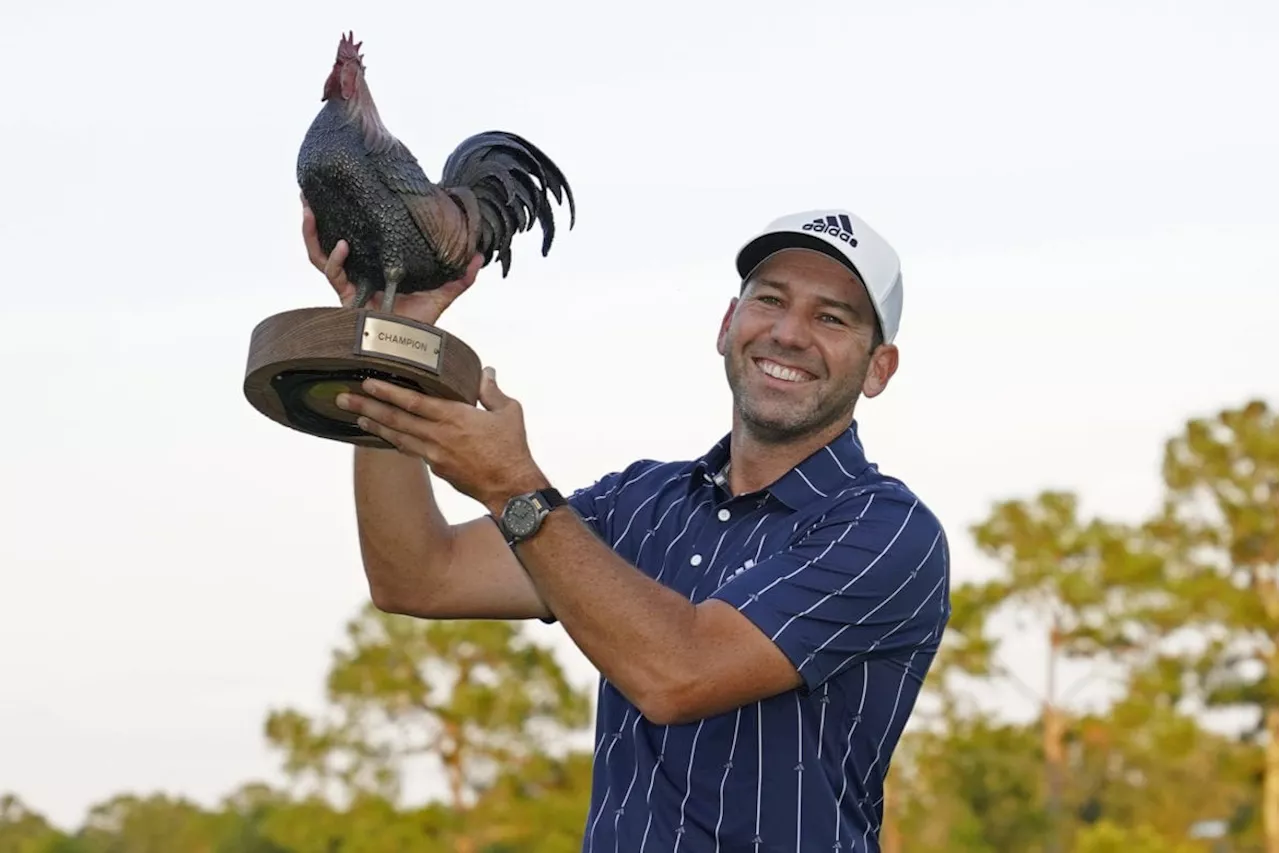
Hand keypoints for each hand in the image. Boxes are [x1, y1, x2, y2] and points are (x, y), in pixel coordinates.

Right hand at [301, 196, 483, 325]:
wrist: (409, 350)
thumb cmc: (420, 325)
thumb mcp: (442, 293)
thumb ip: (459, 276)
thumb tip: (479, 255)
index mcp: (376, 267)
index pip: (359, 237)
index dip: (350, 218)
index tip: (352, 193)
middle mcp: (358, 272)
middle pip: (330, 240)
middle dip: (316, 219)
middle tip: (310, 194)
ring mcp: (349, 283)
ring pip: (321, 254)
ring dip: (311, 232)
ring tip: (308, 208)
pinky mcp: (344, 297)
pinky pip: (333, 274)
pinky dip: (335, 258)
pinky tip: (342, 244)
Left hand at [335, 367, 548, 510]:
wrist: (511, 487)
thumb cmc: (512, 448)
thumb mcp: (508, 412)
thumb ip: (491, 391)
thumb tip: (486, 372)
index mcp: (455, 417)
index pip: (414, 402)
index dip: (389, 392)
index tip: (368, 383)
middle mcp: (438, 436)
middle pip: (396, 419)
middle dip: (367, 407)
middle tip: (343, 398)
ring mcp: (434, 455)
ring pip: (398, 437)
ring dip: (376, 425)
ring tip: (356, 416)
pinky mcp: (437, 469)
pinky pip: (411, 451)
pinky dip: (395, 442)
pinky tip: (386, 436)